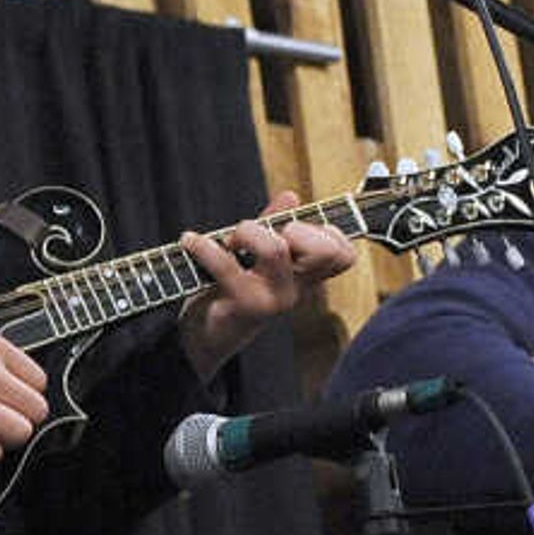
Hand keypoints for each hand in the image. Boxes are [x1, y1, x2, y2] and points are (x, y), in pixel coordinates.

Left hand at [178, 200, 357, 373]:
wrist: (205, 338)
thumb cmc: (231, 292)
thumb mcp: (255, 256)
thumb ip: (274, 225)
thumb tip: (291, 196)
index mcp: (306, 278)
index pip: (344, 254)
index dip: (327, 232)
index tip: (294, 228)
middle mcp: (296, 290)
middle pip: (325, 250)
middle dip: (295, 228)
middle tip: (267, 236)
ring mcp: (274, 300)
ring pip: (276, 249)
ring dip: (246, 232)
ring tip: (228, 240)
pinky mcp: (244, 306)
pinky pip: (226, 265)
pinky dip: (203, 247)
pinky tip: (190, 242)